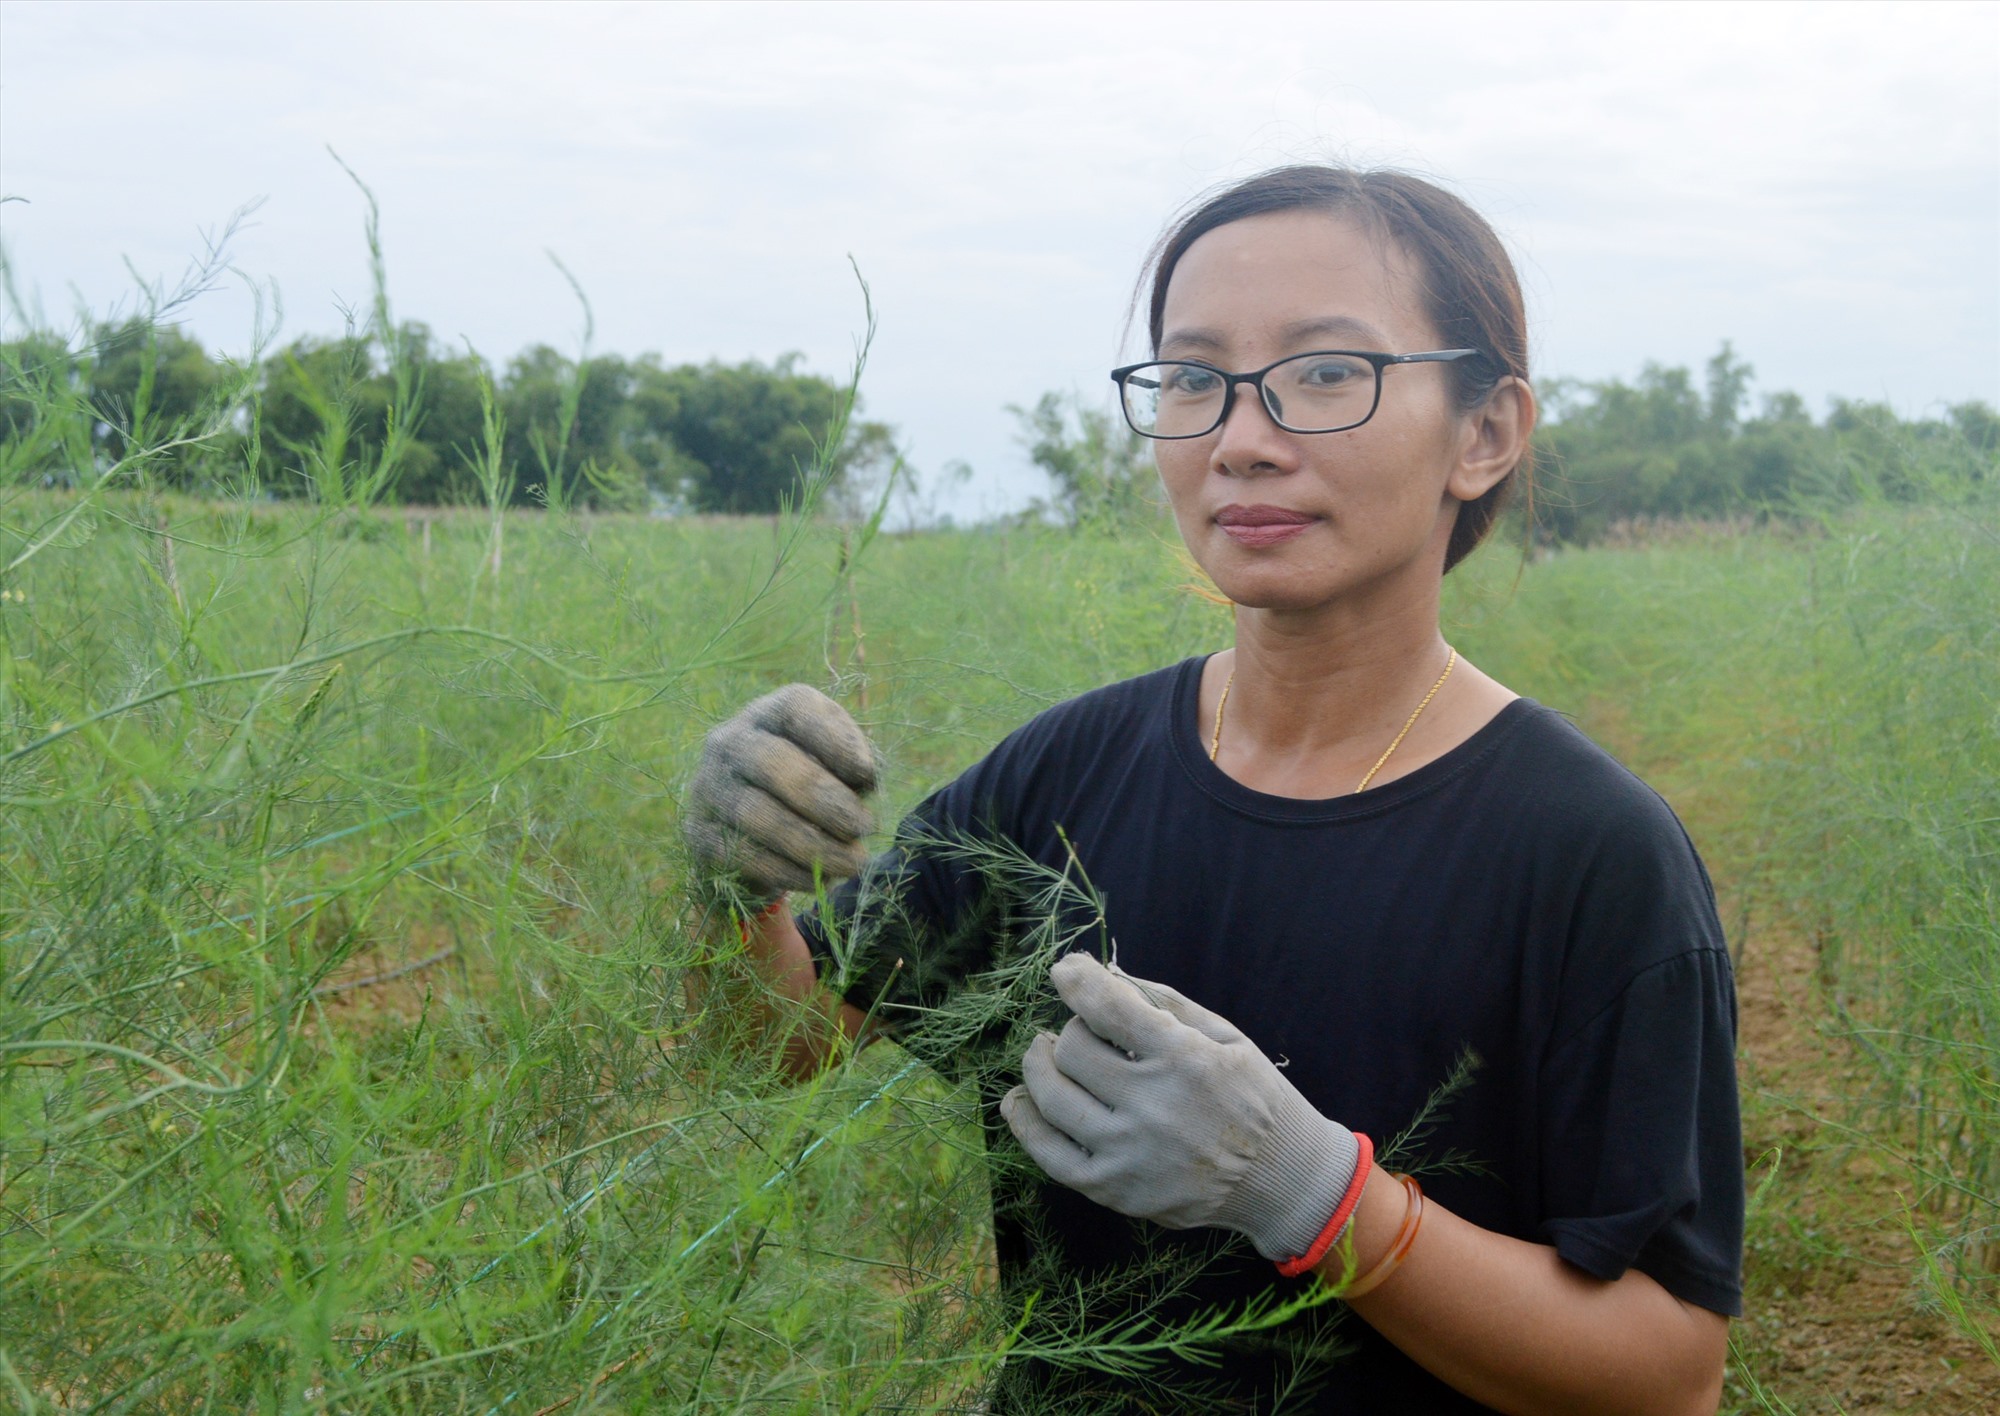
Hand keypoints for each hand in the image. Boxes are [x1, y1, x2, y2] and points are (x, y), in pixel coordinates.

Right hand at [683, 684, 878, 901]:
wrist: (754, 839)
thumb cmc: (810, 791)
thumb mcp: (836, 769)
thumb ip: (853, 767)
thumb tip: (864, 779)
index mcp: (770, 714)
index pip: (796, 709)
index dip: (835, 740)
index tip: (869, 775)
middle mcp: (730, 741)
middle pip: (772, 762)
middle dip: (824, 798)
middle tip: (864, 826)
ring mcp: (708, 786)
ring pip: (757, 814)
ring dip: (813, 843)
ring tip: (854, 863)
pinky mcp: (698, 832)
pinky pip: (743, 854)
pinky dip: (788, 870)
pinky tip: (819, 879)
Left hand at [1001, 953, 1359, 1262]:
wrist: (1280, 1177)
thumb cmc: (1252, 1096)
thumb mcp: (1226, 1036)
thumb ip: (1165, 1003)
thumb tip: (1104, 973)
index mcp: (1186, 1060)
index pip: (1109, 1008)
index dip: (1077, 980)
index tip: (1065, 970)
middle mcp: (1155, 1107)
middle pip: (1072, 1051)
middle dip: (1068, 1031)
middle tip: (1077, 1032)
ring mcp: (1132, 1154)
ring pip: (1051, 1098)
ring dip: (1038, 1067)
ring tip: (1044, 1054)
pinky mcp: (1117, 1190)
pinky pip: (1050, 1156)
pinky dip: (1025, 1124)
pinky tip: (1019, 1101)